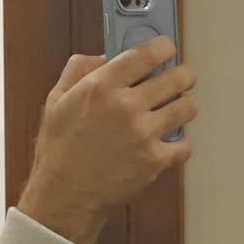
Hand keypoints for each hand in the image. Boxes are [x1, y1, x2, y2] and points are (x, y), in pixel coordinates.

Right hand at [17, 38, 196, 243]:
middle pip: (176, 78)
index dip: (164, 47)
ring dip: (186, 106)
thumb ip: (79, 70)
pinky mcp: (154, 160)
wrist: (64, 196)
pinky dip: (180, 144)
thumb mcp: (56, 100)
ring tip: (178, 110)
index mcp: (101, 85)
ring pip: (187, 108)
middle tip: (180, 81)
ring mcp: (143, 134)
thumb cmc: (59, 149)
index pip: (146, 53)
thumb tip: (106, 55)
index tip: (167, 49)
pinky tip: (169, 143)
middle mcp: (126, 106)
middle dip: (183, 76)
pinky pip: (184, 145)